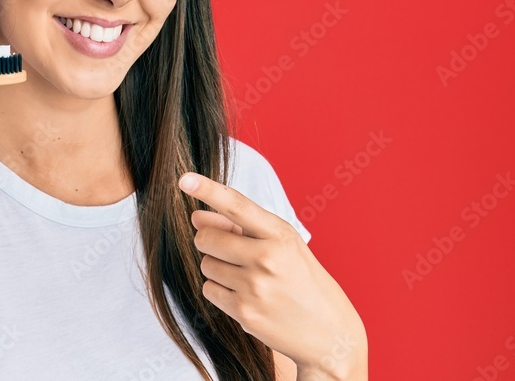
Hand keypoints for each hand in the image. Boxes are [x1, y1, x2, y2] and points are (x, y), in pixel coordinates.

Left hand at [178, 172, 366, 378]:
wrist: (330, 334)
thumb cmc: (303, 281)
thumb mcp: (283, 245)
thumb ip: (239, 227)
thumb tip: (196, 217)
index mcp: (280, 234)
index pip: (237, 205)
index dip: (207, 190)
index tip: (185, 179)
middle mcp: (267, 258)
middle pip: (206, 238)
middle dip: (210, 241)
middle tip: (231, 251)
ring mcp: (255, 287)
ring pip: (206, 264)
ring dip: (218, 268)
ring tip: (248, 277)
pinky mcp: (245, 313)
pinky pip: (209, 290)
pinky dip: (220, 291)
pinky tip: (246, 296)